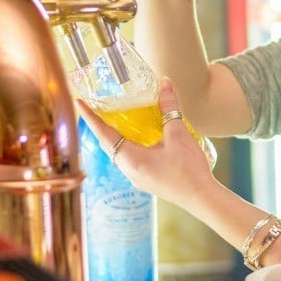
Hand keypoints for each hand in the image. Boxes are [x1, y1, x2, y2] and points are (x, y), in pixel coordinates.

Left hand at [76, 78, 215, 207]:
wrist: (202, 198)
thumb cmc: (188, 168)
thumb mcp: (178, 134)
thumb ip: (169, 108)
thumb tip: (165, 83)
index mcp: (130, 159)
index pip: (103, 134)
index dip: (90, 117)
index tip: (79, 102)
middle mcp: (129, 170)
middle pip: (108, 144)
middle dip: (101, 125)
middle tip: (96, 107)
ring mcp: (137, 178)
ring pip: (119, 152)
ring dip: (115, 136)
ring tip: (115, 119)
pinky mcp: (146, 181)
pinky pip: (130, 159)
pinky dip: (128, 144)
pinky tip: (139, 138)